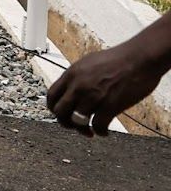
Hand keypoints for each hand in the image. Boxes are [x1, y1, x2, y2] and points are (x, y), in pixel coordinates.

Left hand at [46, 38, 163, 136]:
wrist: (139, 59)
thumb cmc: (118, 59)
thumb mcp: (88, 63)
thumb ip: (78, 77)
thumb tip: (72, 89)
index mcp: (71, 74)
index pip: (51, 95)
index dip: (53, 108)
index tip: (61, 114)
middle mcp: (78, 86)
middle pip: (59, 112)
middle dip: (65, 122)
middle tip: (74, 126)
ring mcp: (93, 96)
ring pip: (76, 121)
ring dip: (82, 130)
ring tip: (89, 132)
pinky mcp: (109, 105)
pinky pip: (98, 125)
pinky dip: (100, 132)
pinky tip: (104, 132)